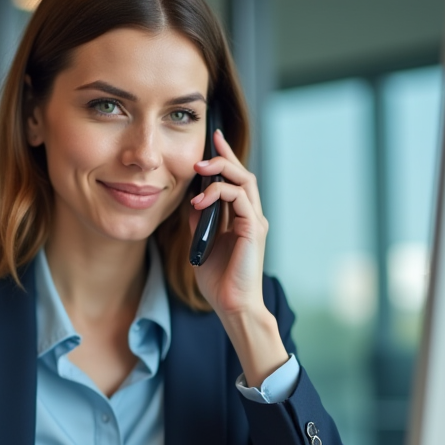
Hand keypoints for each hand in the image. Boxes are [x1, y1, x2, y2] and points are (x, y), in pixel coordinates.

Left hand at [190, 129, 287, 386]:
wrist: (231, 305)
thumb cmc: (218, 280)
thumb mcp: (200, 243)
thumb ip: (199, 221)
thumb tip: (191, 200)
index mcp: (240, 218)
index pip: (234, 181)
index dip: (225, 158)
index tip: (214, 139)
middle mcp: (250, 216)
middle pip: (242, 174)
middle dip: (223, 158)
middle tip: (201, 155)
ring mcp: (254, 222)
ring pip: (244, 181)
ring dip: (220, 172)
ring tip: (199, 170)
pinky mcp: (253, 230)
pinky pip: (240, 199)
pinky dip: (219, 194)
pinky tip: (200, 201)